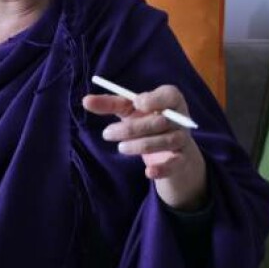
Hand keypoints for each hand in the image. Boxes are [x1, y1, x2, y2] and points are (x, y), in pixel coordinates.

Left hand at [83, 85, 207, 210]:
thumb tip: (86, 101)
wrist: (170, 150)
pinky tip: (149, 172)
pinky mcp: (182, 160)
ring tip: (120, 147)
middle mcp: (180, 118)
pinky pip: (175, 164)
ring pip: (165, 141)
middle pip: (160, 121)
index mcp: (170, 100)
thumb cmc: (147, 121)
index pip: (169, 95)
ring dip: (140, 145)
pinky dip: (163, 169)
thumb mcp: (130, 111)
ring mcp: (182, 139)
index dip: (155, 99)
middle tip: (107, 133)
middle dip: (133, 128)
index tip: (136, 103)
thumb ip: (110, 104)